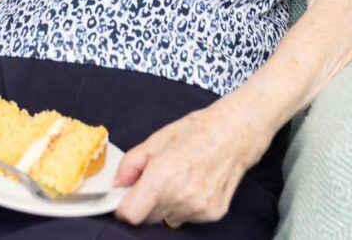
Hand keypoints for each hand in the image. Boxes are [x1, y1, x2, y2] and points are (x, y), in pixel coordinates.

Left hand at [114, 94, 272, 226]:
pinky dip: (183, 206)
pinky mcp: (212, 214)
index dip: (123, 207)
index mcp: (162, 177)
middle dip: (144, 204)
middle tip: (155, 181)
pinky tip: (193, 185)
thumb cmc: (195, 132)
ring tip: (178, 179)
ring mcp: (198, 209)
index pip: (131, 215)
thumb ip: (130, 164)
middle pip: (147, 218)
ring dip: (165, 205)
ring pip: (166, 219)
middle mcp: (180, 197)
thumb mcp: (155, 140)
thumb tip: (117, 185)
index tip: (125, 198)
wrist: (234, 134)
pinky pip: (185, 218)